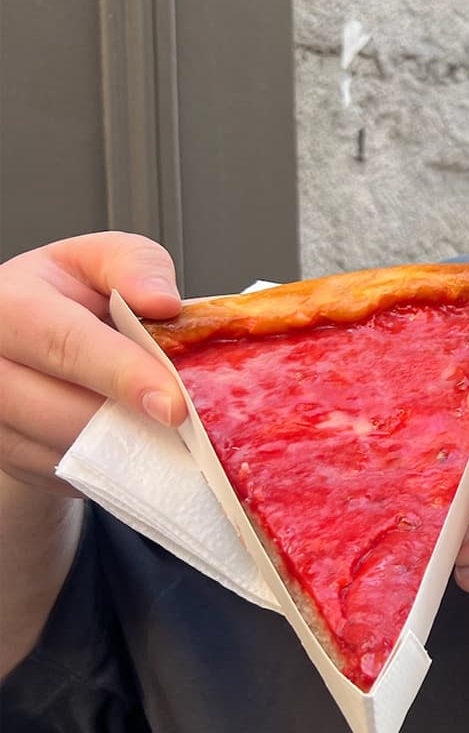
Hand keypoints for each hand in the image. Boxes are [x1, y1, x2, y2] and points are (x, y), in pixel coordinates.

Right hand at [0, 232, 183, 494]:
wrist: (28, 338)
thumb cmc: (66, 294)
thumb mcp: (101, 259)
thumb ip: (134, 266)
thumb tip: (161, 301)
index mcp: (7, 306)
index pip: (65, 344)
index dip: (123, 374)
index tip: (173, 404)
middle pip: (61, 409)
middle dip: (130, 419)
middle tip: (186, 422)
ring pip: (65, 449)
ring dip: (126, 444)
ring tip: (167, 425)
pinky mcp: (8, 456)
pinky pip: (67, 473)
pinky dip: (112, 462)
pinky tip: (139, 438)